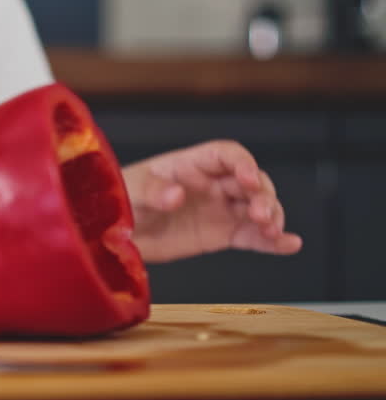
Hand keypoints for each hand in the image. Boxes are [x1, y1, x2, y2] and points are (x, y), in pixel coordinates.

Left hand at [123, 140, 300, 262]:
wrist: (111, 235)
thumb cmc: (118, 201)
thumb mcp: (132, 192)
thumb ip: (154, 192)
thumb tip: (177, 195)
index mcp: (190, 165)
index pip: (227, 155)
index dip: (243, 164)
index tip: (248, 179)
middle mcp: (210, 185)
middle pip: (250, 181)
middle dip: (263, 194)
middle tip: (260, 214)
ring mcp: (218, 210)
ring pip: (257, 207)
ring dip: (272, 216)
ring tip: (272, 231)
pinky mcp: (220, 235)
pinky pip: (251, 236)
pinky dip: (272, 241)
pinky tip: (289, 245)